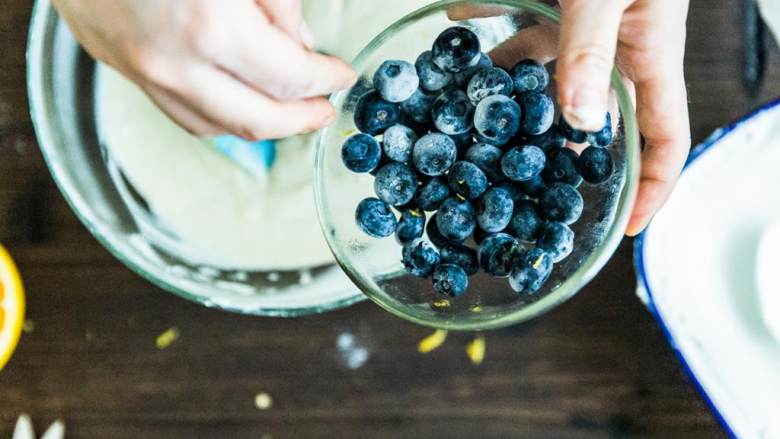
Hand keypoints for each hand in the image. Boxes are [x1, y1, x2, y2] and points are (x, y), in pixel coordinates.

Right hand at [52, 0, 356, 139]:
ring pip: (221, 127)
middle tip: (325, 109)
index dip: (325, 79)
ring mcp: (147, 74)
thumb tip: (300, 40)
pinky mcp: (126, 72)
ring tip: (292, 114)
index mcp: (212, 27)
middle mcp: (177, 64)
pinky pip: (184, 117)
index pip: (289, 77)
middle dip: (301, 118)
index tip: (342, 75)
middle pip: (259, 119)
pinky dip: (223, 121)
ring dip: (266, 128)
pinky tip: (242, 108)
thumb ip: (277, 0)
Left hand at [451, 0, 691, 234]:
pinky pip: (519, 24)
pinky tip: (458, 27)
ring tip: (468, 115)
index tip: (624, 227)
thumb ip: (589, 51)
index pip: (665, 138)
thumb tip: (577, 120)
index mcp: (650, 56)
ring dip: (507, 93)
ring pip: (544, 76)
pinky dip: (488, 28)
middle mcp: (618, 49)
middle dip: (551, 150)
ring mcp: (586, 26)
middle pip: (588, 118)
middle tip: (511, 179)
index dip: (651, 187)